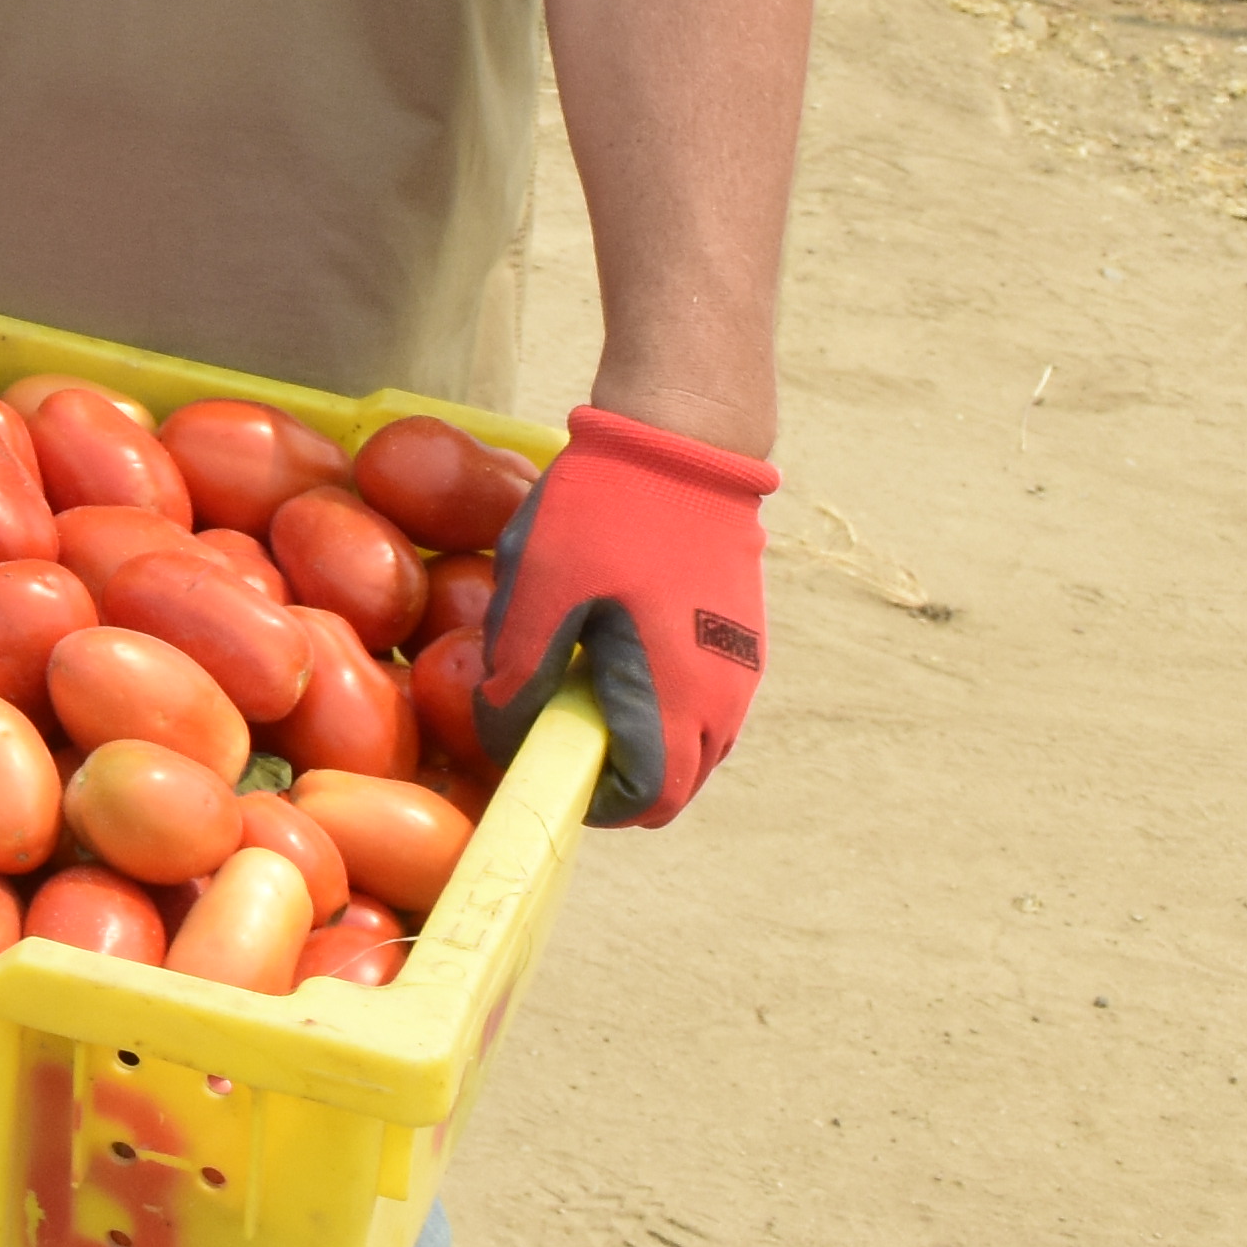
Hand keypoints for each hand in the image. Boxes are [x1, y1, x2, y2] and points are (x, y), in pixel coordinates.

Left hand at [474, 404, 776, 822]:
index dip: (592, 802)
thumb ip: (520, 676)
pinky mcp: (743, 637)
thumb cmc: (602, 514)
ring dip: (641, 737)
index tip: (544, 762)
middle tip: (556, 723)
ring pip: (695, 744)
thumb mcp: (536, 592)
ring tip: (583, 681)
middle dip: (614, 774)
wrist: (680, 444)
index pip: (647, 802)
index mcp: (676, 698)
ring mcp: (741, 667)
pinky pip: (706, 701)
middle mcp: (725, 697)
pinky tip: (616, 648)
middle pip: (674, 782)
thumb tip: (504, 736)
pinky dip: (664, 702)